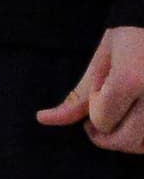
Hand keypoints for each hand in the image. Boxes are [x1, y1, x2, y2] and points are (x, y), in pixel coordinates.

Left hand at [39, 23, 143, 153]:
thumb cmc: (130, 37)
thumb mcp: (101, 62)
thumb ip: (77, 97)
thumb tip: (43, 119)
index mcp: (132, 80)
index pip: (102, 121)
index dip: (95, 109)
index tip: (103, 88)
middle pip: (127, 141)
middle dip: (109, 133)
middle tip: (104, 115)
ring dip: (131, 140)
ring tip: (125, 116)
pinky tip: (138, 120)